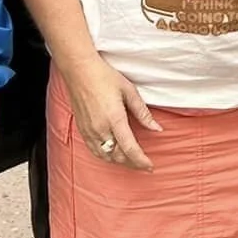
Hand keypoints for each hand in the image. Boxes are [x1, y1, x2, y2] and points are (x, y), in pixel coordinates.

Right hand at [62, 56, 159, 170]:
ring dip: (120, 162)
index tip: (150, 166)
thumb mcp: (129, 92)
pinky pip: (94, 151)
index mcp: (114, 119)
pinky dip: (106, 156)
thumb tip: (157, 128)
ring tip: (132, 161)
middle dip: (133, 163)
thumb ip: (143, 113)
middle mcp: (100, 129)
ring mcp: (89, 131)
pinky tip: (113, 155)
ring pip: (106, 156)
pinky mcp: (82, 129)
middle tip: (144, 165)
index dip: (141, 161)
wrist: (79, 71)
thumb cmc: (104, 77)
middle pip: (118, 157)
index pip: (130, 149)